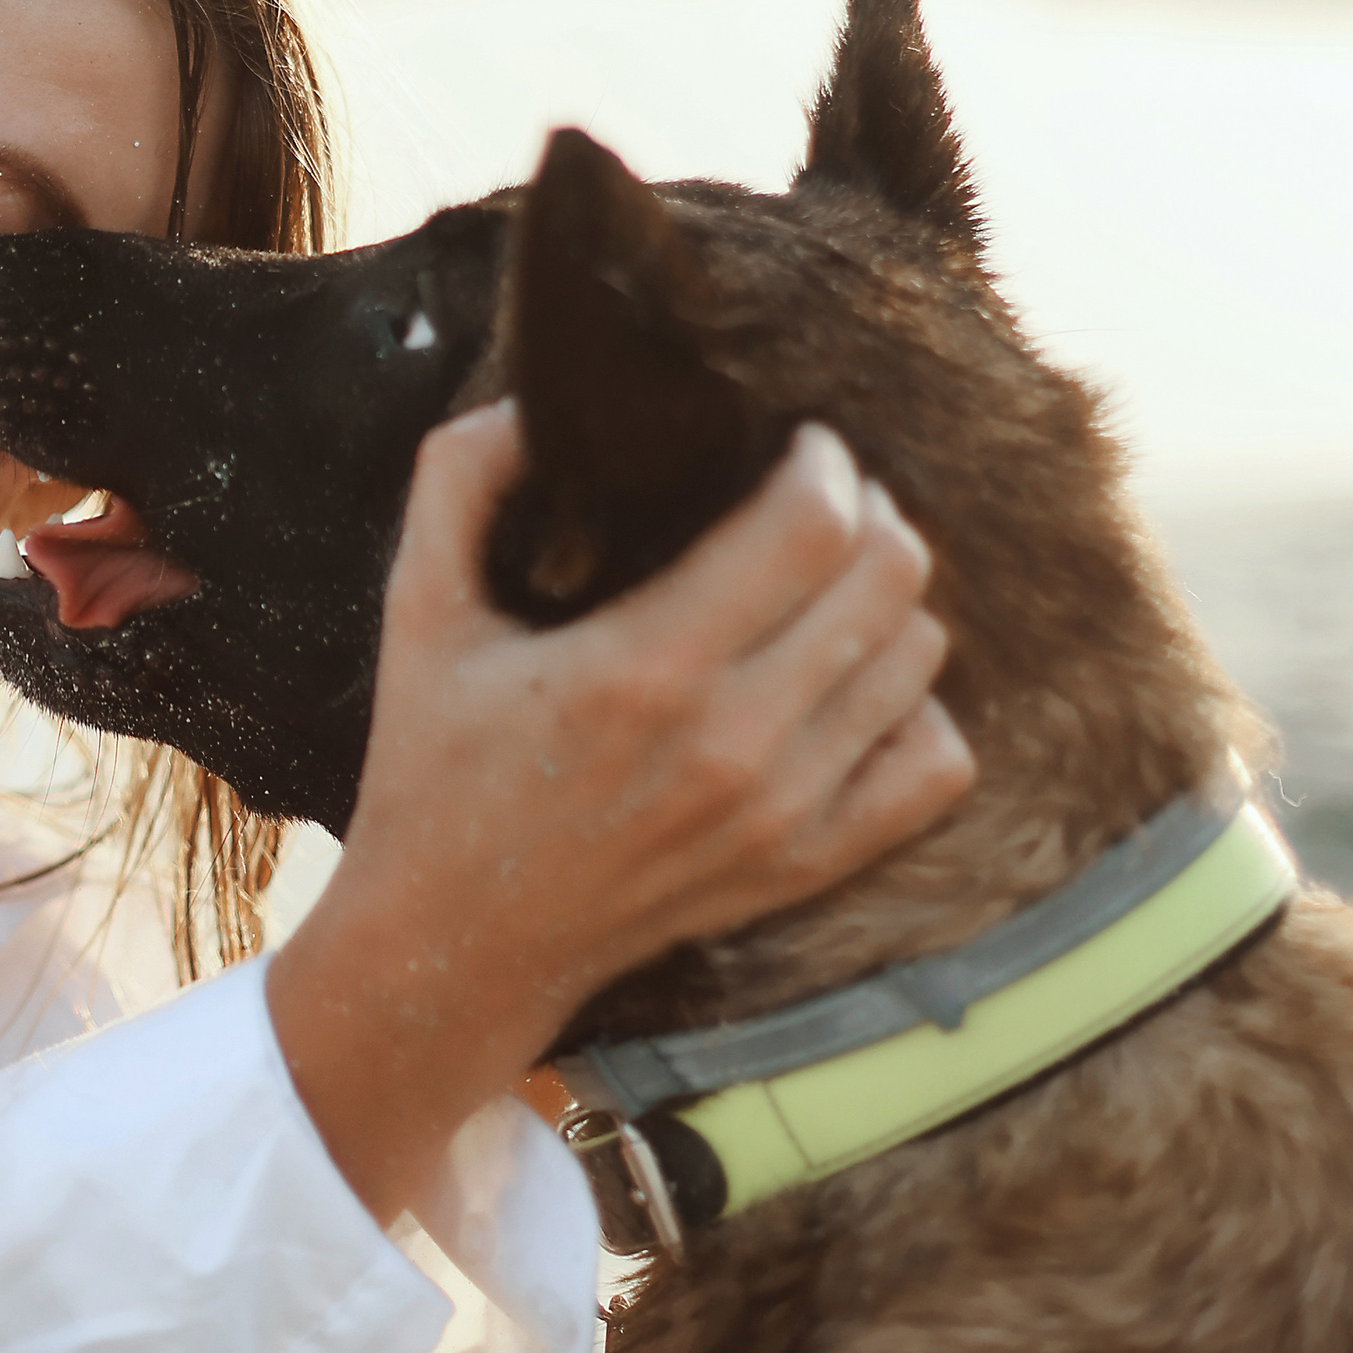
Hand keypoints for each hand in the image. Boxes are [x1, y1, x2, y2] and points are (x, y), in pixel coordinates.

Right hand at [267, 413, 971, 1226]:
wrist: (453, 946)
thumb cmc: (431, 772)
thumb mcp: (415, 614)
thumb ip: (456, 484)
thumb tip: (527, 406)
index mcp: (643, 668)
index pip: (812, 526)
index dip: (824, 461)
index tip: (794, 443)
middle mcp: (732, 742)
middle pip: (889, 577)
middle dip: (866, 511)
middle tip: (813, 503)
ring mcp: (782, 812)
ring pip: (919, 655)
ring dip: (887, 599)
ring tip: (825, 585)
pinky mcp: (806, 864)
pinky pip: (937, 763)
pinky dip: (913, 709)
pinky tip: (847, 685)